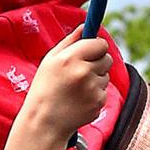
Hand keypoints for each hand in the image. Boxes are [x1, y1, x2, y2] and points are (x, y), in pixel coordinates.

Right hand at [25, 25, 112, 139]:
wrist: (43, 124)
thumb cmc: (43, 89)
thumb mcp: (49, 62)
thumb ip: (69, 41)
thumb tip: (86, 26)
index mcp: (70, 58)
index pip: (101, 44)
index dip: (96, 48)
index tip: (89, 54)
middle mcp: (83, 72)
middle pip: (107, 58)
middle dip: (97, 64)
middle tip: (79, 75)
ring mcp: (92, 88)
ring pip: (106, 76)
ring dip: (95, 80)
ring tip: (75, 91)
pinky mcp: (98, 102)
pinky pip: (104, 92)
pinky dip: (94, 96)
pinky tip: (78, 102)